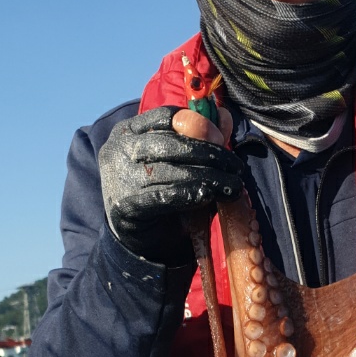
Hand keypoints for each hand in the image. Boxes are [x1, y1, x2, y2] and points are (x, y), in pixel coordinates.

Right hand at [97, 106, 243, 266]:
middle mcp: (119, 149)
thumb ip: (199, 137)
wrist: (134, 239)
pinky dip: (191, 195)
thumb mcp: (176, 162)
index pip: (166, 117)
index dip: (199, 125)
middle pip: (173, 143)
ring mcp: (119, 177)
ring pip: (172, 170)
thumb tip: (226, 117)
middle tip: (237, 167)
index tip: (223, 140)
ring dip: (209, 177)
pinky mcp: (126, 205)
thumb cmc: (157, 193)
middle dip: (211, 154)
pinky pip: (165, 196)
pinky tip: (210, 196)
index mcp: (128, 131)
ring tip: (233, 185)